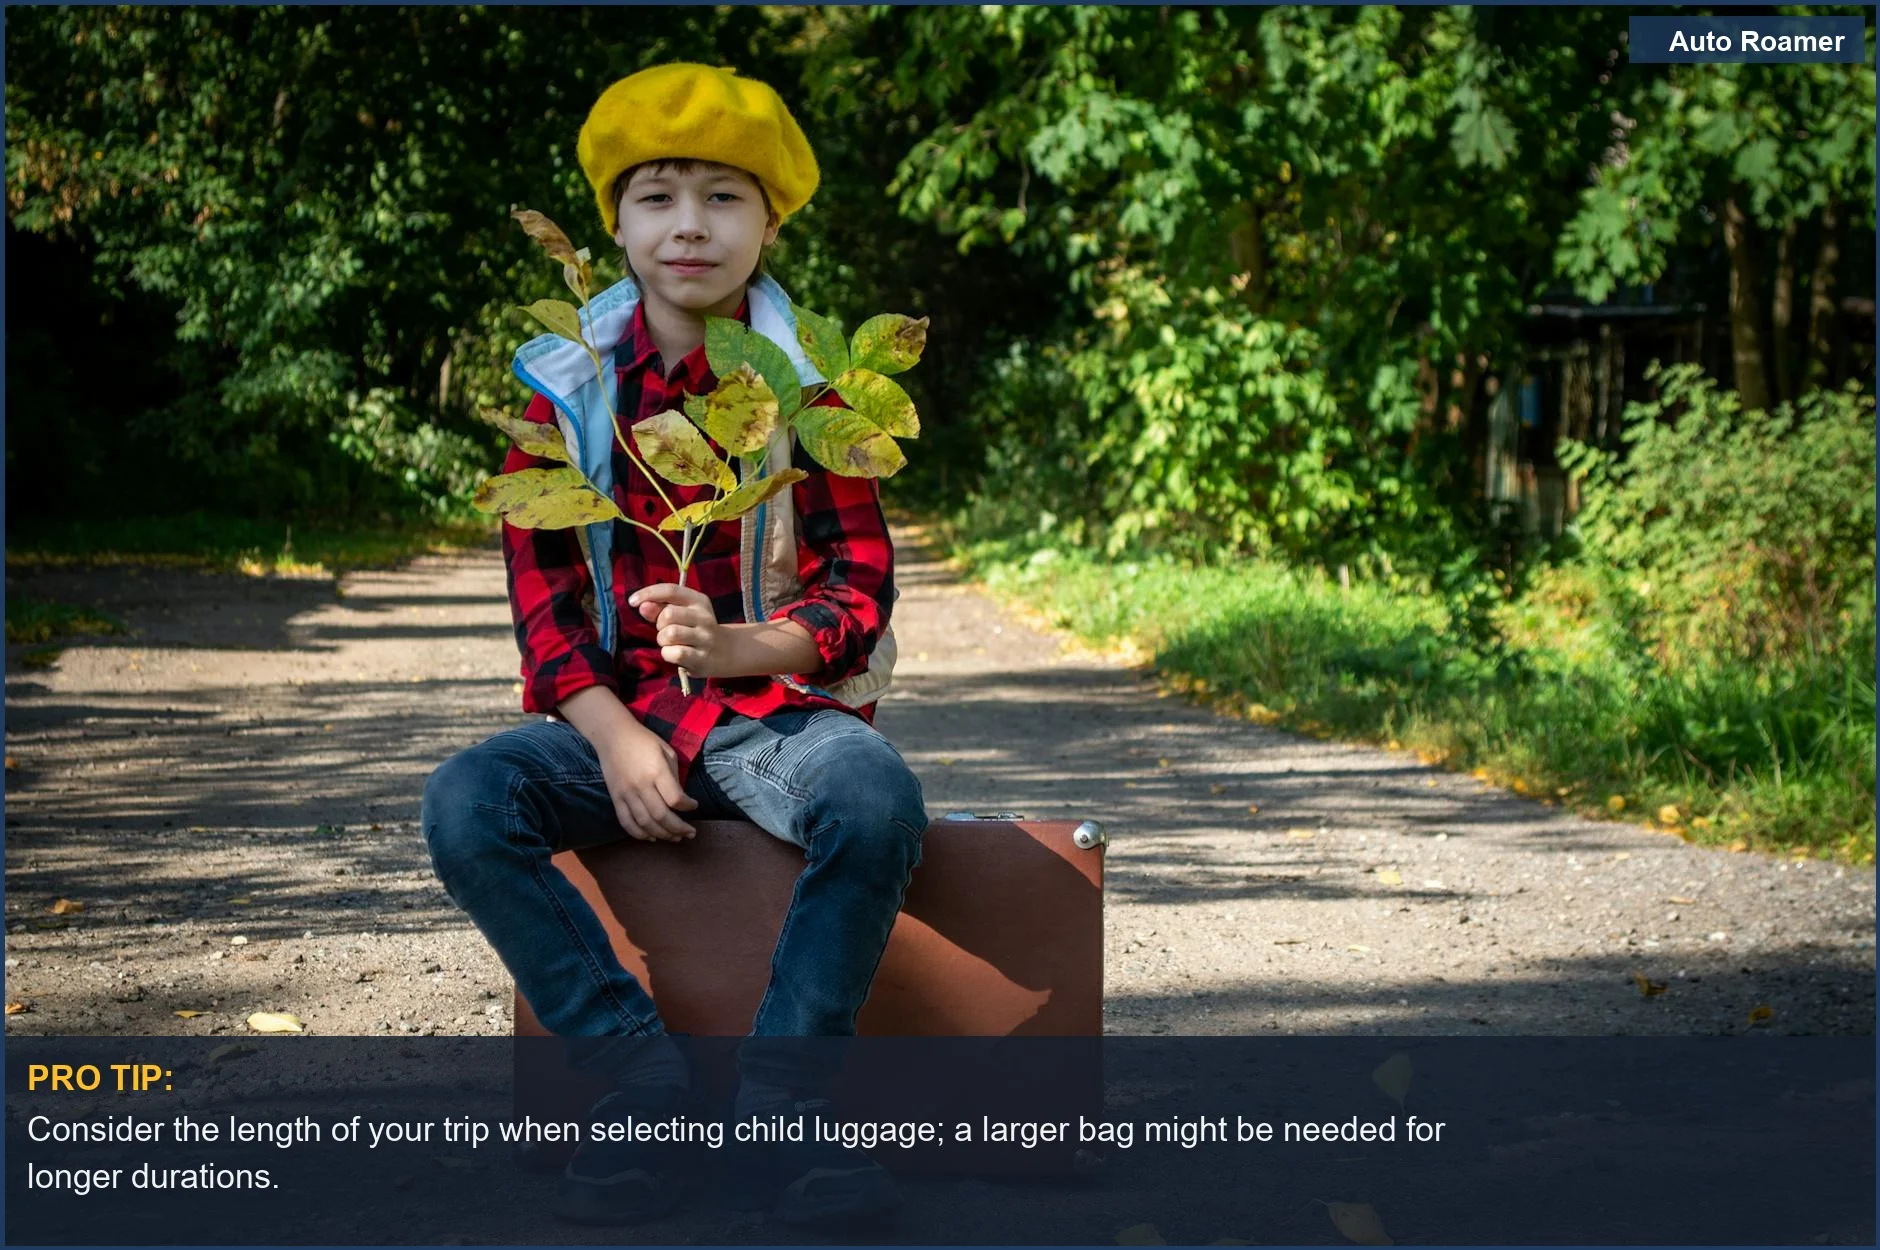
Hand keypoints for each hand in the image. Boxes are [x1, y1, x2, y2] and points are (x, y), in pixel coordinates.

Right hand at [595, 723, 698, 841]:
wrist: (612, 735)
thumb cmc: (644, 741)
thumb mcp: (666, 752)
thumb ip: (674, 777)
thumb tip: (680, 800)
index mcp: (656, 771)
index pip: (675, 799)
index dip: (688, 806)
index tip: (694, 806)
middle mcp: (641, 785)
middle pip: (661, 816)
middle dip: (679, 828)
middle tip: (690, 833)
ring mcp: (626, 794)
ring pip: (645, 823)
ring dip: (662, 835)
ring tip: (675, 838)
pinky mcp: (615, 798)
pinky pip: (626, 822)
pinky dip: (639, 834)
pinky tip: (651, 837)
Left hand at [628, 583, 730, 676]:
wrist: (725, 651)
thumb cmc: (695, 630)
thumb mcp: (681, 614)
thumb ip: (659, 608)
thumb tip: (641, 605)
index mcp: (698, 601)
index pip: (671, 590)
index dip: (648, 593)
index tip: (632, 601)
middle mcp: (704, 617)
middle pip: (668, 614)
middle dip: (659, 624)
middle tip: (666, 630)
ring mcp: (705, 638)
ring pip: (670, 634)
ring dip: (663, 640)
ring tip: (671, 643)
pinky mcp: (702, 658)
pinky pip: (675, 653)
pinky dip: (668, 654)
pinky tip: (675, 655)